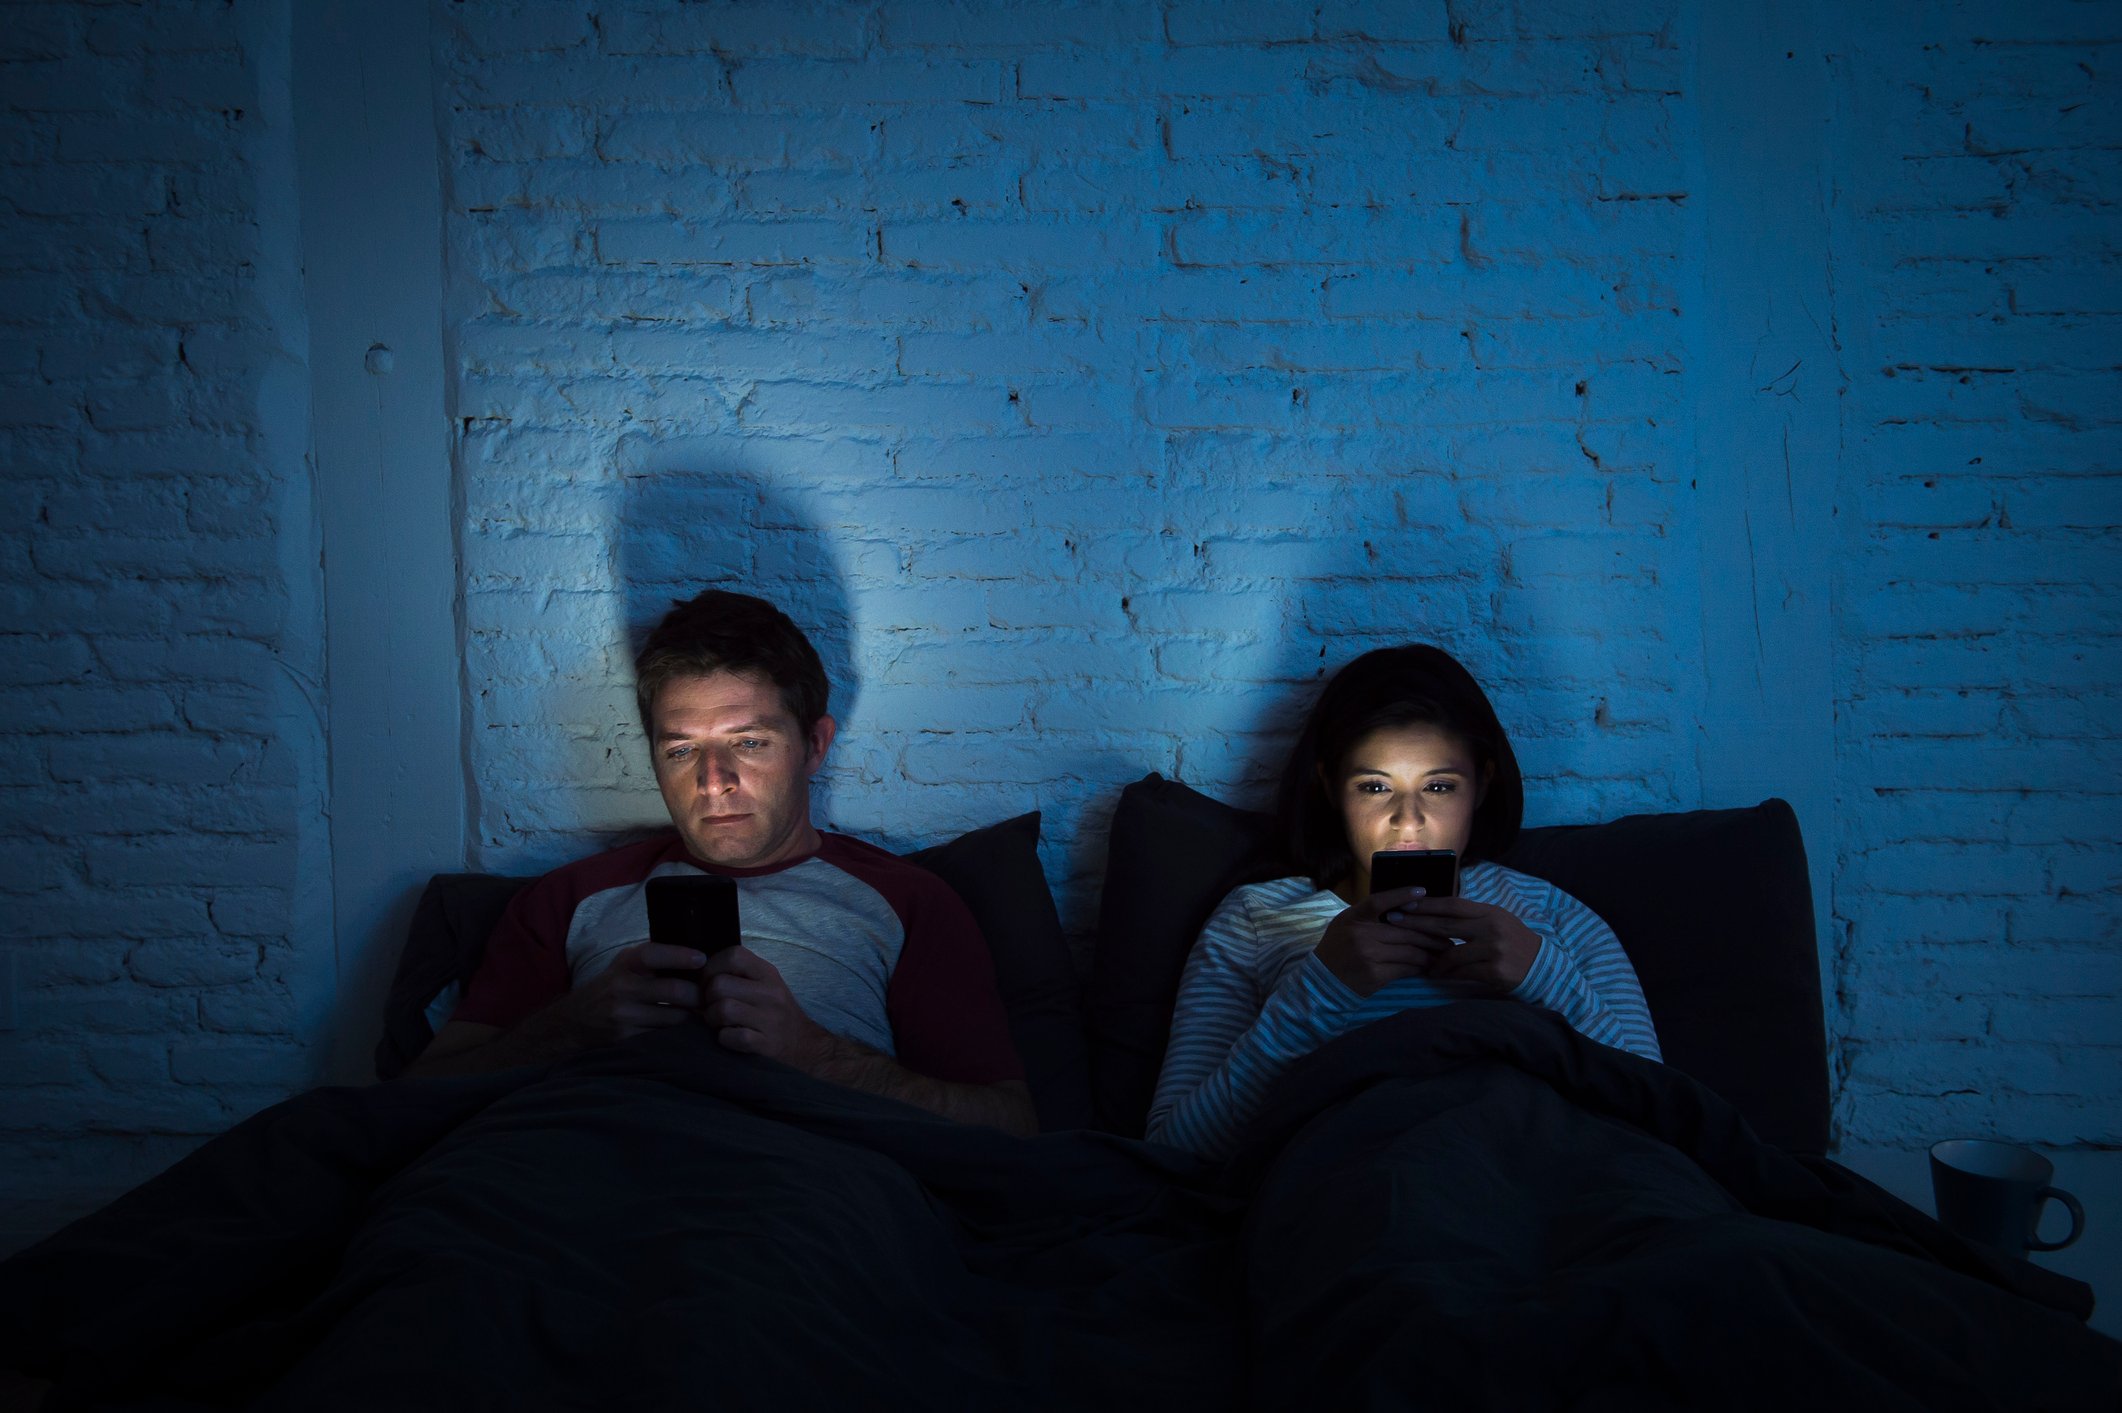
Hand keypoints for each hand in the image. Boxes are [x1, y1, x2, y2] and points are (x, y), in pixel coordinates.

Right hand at [554, 942, 707, 1042]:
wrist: (573, 1022)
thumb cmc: (609, 988)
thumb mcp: (623, 966)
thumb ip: (652, 959)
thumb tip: (694, 954)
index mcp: (625, 964)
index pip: (654, 954)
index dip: (680, 955)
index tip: (702, 959)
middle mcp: (622, 987)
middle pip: (673, 990)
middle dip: (698, 994)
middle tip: (712, 994)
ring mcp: (623, 1014)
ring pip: (673, 1016)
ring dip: (692, 1015)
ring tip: (704, 1011)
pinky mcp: (626, 1037)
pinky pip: (663, 1034)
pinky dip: (679, 1031)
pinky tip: (687, 1028)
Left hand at [699, 947, 833, 1072]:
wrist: (804, 1044)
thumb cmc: (774, 1012)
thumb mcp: (764, 984)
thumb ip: (736, 975)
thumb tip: (696, 974)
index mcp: (767, 973)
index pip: (733, 955)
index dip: (711, 967)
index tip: (708, 982)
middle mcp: (771, 992)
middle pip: (719, 985)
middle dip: (706, 999)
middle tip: (711, 1007)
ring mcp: (770, 1019)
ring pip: (722, 1009)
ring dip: (711, 1019)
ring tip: (718, 1023)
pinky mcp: (766, 1043)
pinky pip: (731, 1037)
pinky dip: (724, 1038)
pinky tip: (730, 1037)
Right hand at [1314, 886, 1453, 996]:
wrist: (1323, 982)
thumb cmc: (1338, 949)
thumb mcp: (1346, 924)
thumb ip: (1369, 915)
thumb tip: (1405, 908)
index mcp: (1353, 918)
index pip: (1379, 901)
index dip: (1401, 895)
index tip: (1422, 891)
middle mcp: (1360, 934)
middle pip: (1405, 930)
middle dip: (1430, 933)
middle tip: (1447, 935)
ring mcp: (1368, 955)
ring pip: (1410, 951)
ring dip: (1430, 952)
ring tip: (1443, 952)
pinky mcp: (1375, 975)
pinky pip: (1405, 968)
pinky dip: (1420, 967)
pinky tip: (1428, 966)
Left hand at [1384, 896, 1542, 989]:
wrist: (1542, 967)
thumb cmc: (1514, 942)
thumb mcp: (1496, 922)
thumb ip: (1471, 918)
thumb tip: (1437, 912)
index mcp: (1490, 912)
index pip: (1452, 905)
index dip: (1426, 904)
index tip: (1404, 903)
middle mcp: (1491, 928)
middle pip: (1446, 925)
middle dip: (1416, 923)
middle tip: (1394, 922)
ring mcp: (1494, 950)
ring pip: (1452, 954)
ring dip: (1434, 960)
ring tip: (1422, 963)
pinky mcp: (1495, 971)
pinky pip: (1463, 973)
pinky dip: (1449, 975)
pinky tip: (1439, 976)